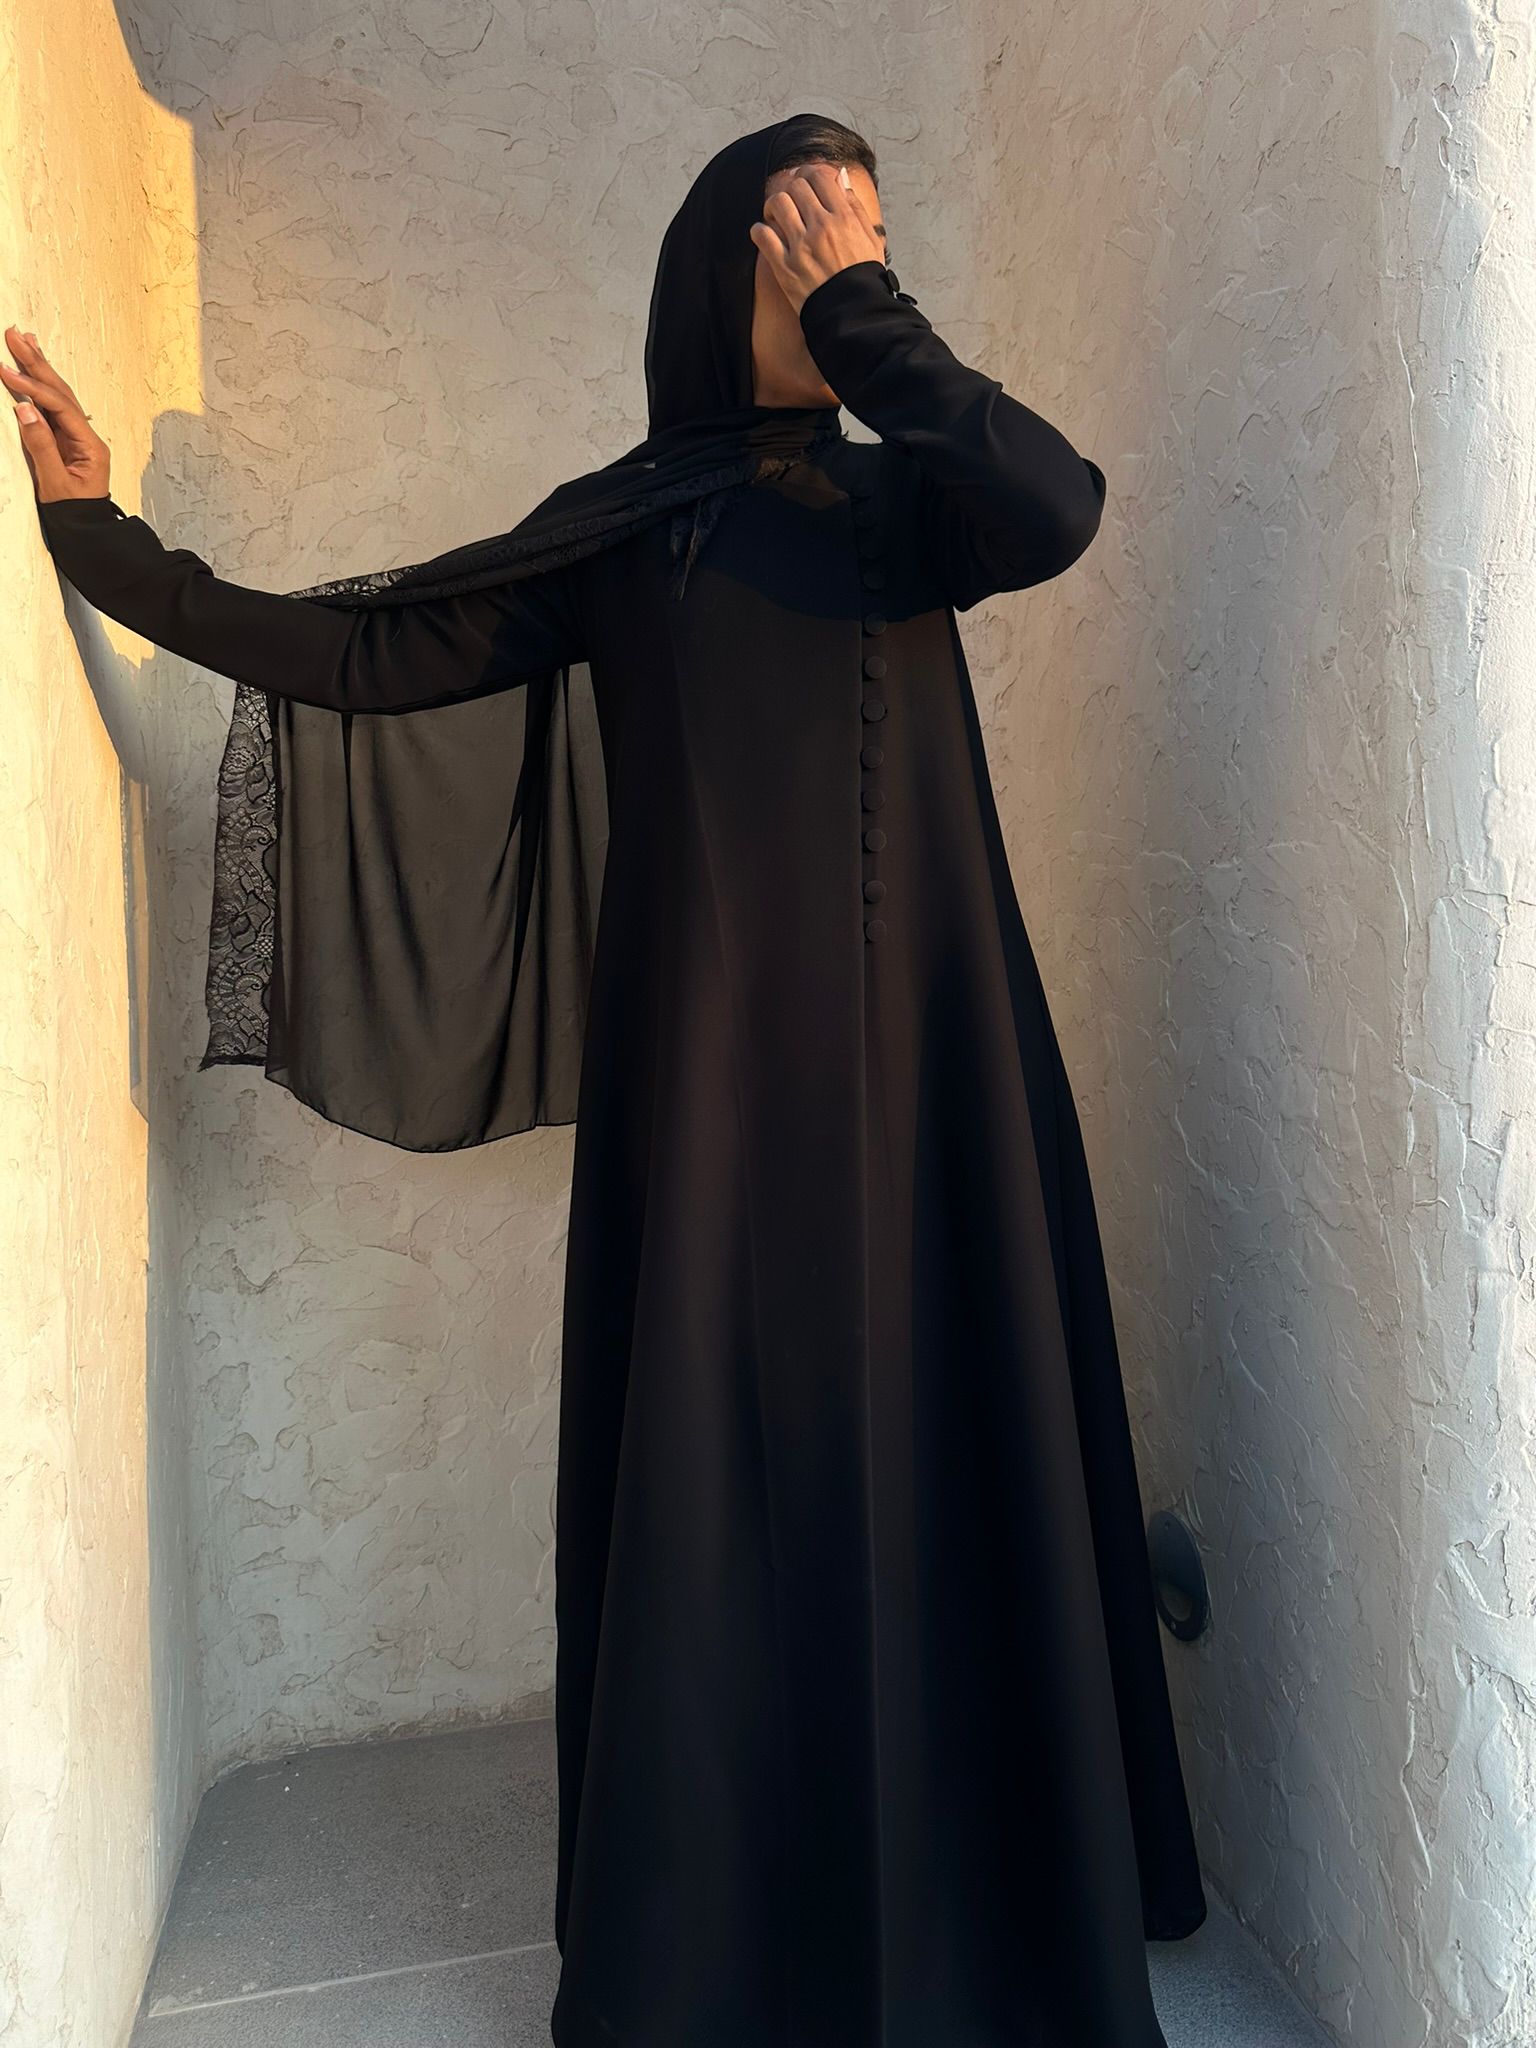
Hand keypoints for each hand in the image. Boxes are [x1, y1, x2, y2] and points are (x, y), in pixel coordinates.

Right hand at [3, 326, 110, 502]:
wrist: (87, 535)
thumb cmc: (75, 515)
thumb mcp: (55, 485)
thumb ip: (41, 447)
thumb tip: (25, 409)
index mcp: (90, 447)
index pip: (59, 407)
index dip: (32, 388)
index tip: (6, 372)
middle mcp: (87, 437)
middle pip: (60, 392)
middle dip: (36, 363)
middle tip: (14, 335)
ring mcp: (78, 438)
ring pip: (57, 395)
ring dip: (38, 368)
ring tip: (23, 340)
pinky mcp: (66, 442)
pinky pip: (52, 408)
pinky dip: (39, 387)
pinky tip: (31, 370)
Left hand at [749, 164, 886, 314]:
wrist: (855, 315)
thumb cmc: (863, 278)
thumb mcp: (870, 238)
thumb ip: (855, 206)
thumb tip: (840, 179)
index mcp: (843, 218)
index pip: (820, 176)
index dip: (811, 173)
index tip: (808, 182)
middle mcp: (822, 228)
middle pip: (797, 186)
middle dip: (793, 189)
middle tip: (792, 200)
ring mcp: (801, 247)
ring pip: (777, 203)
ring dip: (774, 205)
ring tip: (776, 215)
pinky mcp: (785, 267)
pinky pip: (762, 235)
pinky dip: (760, 230)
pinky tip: (766, 235)